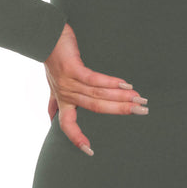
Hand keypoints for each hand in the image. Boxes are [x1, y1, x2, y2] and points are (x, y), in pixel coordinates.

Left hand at [43, 22, 148, 155]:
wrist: (44, 35)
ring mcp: (68, 82)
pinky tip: (125, 85)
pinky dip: (111, 83)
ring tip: (139, 99)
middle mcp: (65, 94)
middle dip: (120, 111)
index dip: (77, 138)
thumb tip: (52, 118)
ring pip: (98, 95)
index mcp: (62, 100)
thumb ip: (54, 102)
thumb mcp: (52, 83)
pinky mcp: (72, 68)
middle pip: (96, 108)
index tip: (90, 152)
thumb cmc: (53, 57)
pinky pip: (94, 79)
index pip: (67, 125)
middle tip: (142, 112)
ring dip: (121, 98)